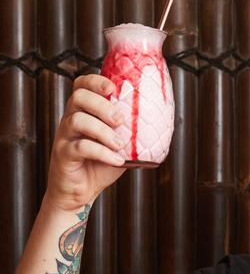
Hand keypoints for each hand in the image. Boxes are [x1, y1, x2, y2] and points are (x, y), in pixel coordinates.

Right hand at [45, 74, 126, 211]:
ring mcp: (65, 137)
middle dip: (102, 105)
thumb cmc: (100, 165)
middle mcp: (70, 119)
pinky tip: (117, 160)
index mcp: (83, 111)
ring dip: (103, 131)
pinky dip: (102, 153)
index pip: (82, 85)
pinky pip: (80, 147)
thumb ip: (131, 133)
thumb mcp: (119, 145)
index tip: (114, 89)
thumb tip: (162, 122)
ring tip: (120, 145)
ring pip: (78, 120)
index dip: (96, 81)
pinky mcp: (63, 155)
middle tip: (121, 121)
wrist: (82, 191)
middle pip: (79, 97)